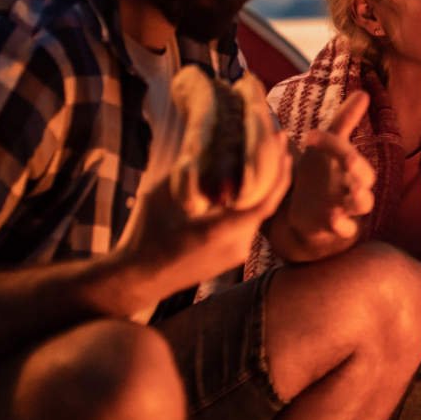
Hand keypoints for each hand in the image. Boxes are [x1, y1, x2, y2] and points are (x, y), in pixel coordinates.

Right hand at [127, 135, 291, 294]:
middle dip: (274, 173)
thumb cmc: (145, 234)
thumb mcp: (161, 195)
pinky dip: (249, 204)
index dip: (279, 172)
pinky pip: (248, 225)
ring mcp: (237, 254)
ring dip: (262, 188)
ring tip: (262, 158)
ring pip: (257, 214)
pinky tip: (242, 187)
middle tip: (275, 141)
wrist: (138, 278)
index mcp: (220, 230)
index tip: (282, 144)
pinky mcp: (234, 257)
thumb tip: (204, 145)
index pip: (265, 200)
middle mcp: (237, 245)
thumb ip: (186, 173)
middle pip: (266, 204)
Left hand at [280, 91, 375, 246]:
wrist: (304, 221)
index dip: (332, 143)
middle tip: (347, 159)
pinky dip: (342, 224)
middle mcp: (354, 187)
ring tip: (351, 192)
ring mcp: (348, 210)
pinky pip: (346, 229)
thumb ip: (343, 123)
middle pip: (364, 177)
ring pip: (363, 203)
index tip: (308, 135)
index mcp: (351, 168)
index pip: (349, 151)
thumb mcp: (325, 151)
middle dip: (357, 167)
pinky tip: (334, 218)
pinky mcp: (338, 231)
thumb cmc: (319, 182)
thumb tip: (364, 92)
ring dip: (358, 196)